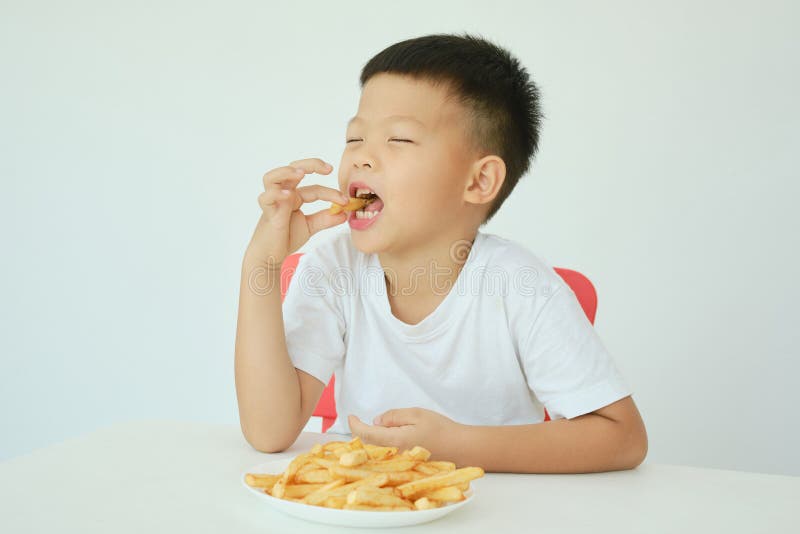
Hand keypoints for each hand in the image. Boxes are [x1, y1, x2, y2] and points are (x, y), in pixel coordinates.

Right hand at [245, 158, 348, 267]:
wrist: (272, 256)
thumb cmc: (286, 238)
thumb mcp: (310, 226)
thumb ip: (326, 219)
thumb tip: (344, 213)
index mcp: (295, 196)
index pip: (315, 188)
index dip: (331, 193)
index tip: (345, 201)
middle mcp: (284, 195)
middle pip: (293, 169)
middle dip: (311, 164)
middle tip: (328, 169)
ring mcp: (274, 202)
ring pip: (272, 178)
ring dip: (286, 172)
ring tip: (301, 173)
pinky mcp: (267, 213)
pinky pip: (265, 198)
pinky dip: (275, 193)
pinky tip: (287, 195)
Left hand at [347, 407, 461, 458]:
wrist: (460, 448)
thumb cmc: (441, 429)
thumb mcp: (416, 414)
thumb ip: (394, 416)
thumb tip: (376, 421)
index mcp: (395, 441)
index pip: (366, 434)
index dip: (355, 425)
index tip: (351, 415)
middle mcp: (394, 456)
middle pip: (367, 446)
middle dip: (360, 434)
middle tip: (357, 421)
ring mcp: (399, 465)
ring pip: (375, 454)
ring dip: (368, 442)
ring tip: (369, 430)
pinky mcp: (405, 468)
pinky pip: (385, 459)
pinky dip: (378, 450)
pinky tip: (382, 442)